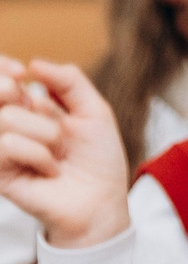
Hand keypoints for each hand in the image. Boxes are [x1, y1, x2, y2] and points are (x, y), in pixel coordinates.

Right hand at [0, 57, 133, 247]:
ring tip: (58, 154)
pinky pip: (8, 146)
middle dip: (17, 94)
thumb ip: (70, 81)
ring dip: (45, 134)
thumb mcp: (95, 111)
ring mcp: (2, 149)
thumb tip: (34, 63)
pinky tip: (49, 170)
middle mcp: (11, 124)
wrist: (102, 200)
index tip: (21, 72)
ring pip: (6, 118)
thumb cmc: (99, 159)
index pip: (1, 79)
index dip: (2, 69)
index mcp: (29, 106)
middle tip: (42, 111)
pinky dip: (38, 155)